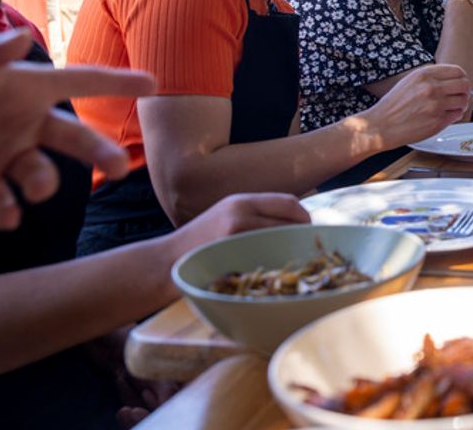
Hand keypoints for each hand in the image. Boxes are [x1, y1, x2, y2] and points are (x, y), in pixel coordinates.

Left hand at [0, 32, 155, 229]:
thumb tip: (22, 41)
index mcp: (18, 85)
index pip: (79, 80)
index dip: (118, 81)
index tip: (155, 84)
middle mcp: (14, 119)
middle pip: (71, 136)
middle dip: (99, 151)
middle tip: (118, 168)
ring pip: (39, 173)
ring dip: (44, 184)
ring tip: (32, 193)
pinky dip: (4, 210)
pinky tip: (3, 216)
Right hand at [164, 192, 309, 256]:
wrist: (163, 263)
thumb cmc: (198, 246)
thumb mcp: (225, 219)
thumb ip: (255, 218)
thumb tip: (293, 227)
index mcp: (241, 200)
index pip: (289, 202)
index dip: (305, 217)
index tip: (309, 231)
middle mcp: (240, 209)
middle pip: (291, 218)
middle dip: (303, 234)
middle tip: (308, 249)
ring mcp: (236, 229)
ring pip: (282, 236)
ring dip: (293, 249)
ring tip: (295, 261)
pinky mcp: (230, 249)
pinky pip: (266, 254)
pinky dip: (276, 262)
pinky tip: (277, 272)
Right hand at [364, 64, 470, 147]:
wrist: (381, 126)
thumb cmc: (394, 105)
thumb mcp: (410, 81)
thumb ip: (431, 78)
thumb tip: (454, 80)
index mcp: (424, 74)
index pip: (457, 71)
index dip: (461, 78)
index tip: (459, 84)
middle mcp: (432, 87)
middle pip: (464, 85)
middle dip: (464, 91)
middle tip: (459, 97)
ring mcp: (436, 105)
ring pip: (463, 101)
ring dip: (461, 105)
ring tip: (451, 108)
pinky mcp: (438, 121)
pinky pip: (457, 115)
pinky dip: (454, 116)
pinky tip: (444, 116)